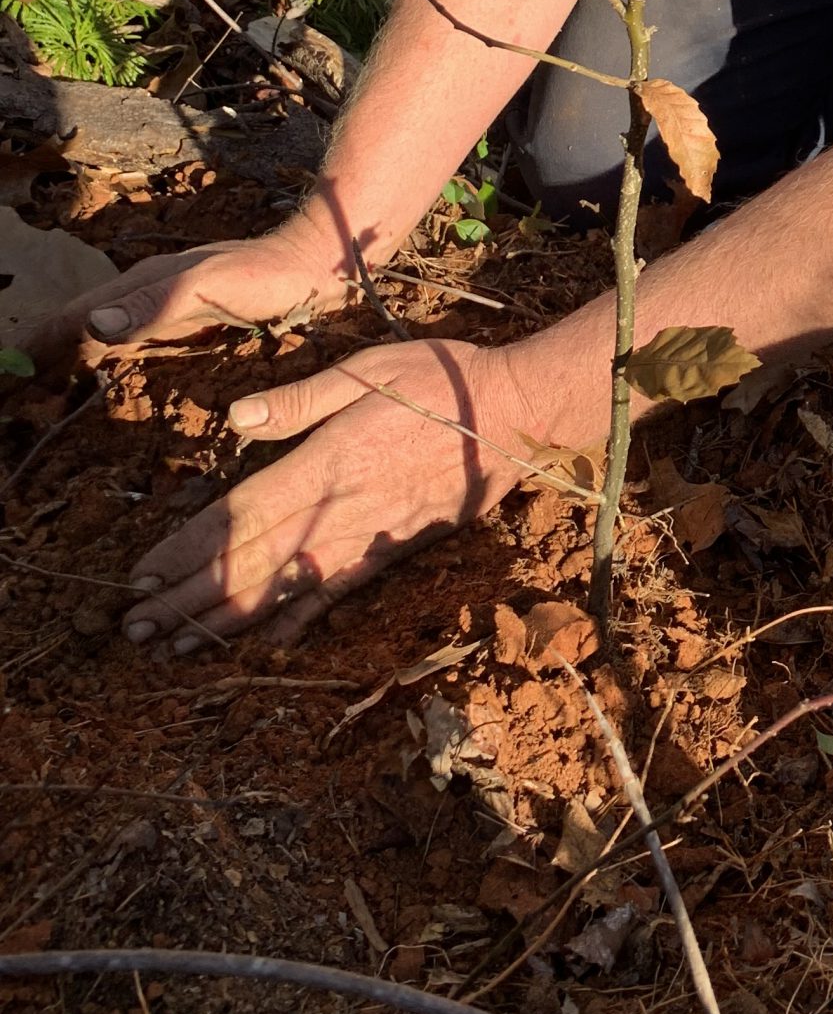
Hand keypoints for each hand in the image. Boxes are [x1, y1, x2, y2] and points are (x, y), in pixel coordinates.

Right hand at [21, 224, 352, 377]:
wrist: (318, 264)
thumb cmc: (266, 274)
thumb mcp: (207, 285)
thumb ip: (153, 304)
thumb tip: (90, 322)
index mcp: (139, 287)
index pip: (70, 320)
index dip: (33, 347)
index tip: (4, 378)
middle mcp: (144, 298)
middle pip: (76, 330)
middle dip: (37, 360)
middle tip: (9, 399)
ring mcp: (164, 312)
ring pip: (99, 339)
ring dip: (64, 364)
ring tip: (32, 397)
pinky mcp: (186, 327)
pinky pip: (130, 348)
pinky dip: (101, 366)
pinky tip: (96, 385)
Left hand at [120, 335, 551, 650]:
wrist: (517, 415)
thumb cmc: (443, 379)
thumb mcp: (368, 368)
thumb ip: (300, 399)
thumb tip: (233, 421)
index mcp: (325, 461)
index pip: (238, 514)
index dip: (186, 549)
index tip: (139, 576)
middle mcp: (339, 509)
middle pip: (248, 562)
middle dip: (187, 598)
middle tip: (133, 629)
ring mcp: (367, 536)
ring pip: (282, 588)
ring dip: (225, 620)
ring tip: (176, 646)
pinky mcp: (393, 550)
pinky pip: (335, 594)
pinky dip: (297, 621)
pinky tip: (265, 645)